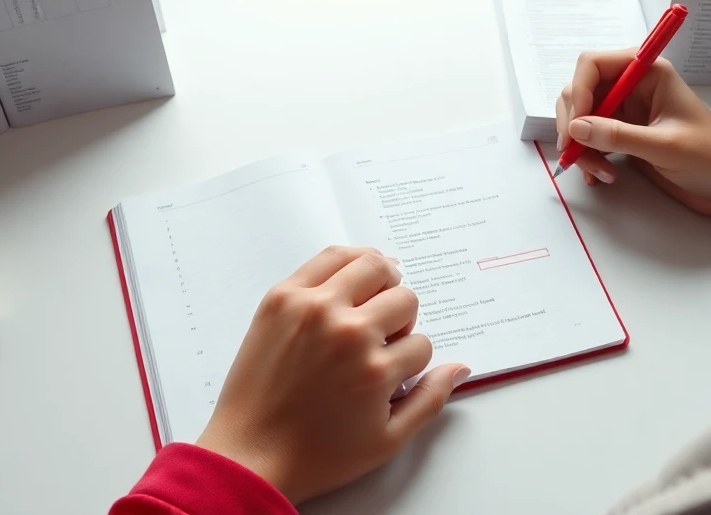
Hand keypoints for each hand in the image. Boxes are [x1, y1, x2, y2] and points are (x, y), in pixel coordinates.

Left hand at [195, 246, 469, 503]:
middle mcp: (346, 330)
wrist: (251, 453)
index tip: (390, 372)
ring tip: (369, 304)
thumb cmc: (315, 453)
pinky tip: (348, 281)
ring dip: (382, 283)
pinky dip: (348, 263)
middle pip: (403, 297)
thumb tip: (460, 367)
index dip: (411, 359)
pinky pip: (330, 256)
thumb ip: (430, 400)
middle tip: (382, 337)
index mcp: (375, 369)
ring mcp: (311, 307)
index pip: (421, 342)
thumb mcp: (387, 441)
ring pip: (372, 264)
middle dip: (402, 319)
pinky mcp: (282, 296)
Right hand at [555, 50, 710, 221]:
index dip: (578, 91)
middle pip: (581, 91)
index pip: (593, 64)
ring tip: (599, 172)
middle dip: (575, 124)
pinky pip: (591, 138)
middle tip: (577, 155)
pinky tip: (600, 175)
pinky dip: (588, 156)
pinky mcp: (625, 134)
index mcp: (648, 73)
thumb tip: (576, 127)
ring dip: (581, 146)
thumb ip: (617, 135)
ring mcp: (628, 111)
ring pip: (582, 118)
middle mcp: (634, 86)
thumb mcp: (664, 146)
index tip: (576, 126)